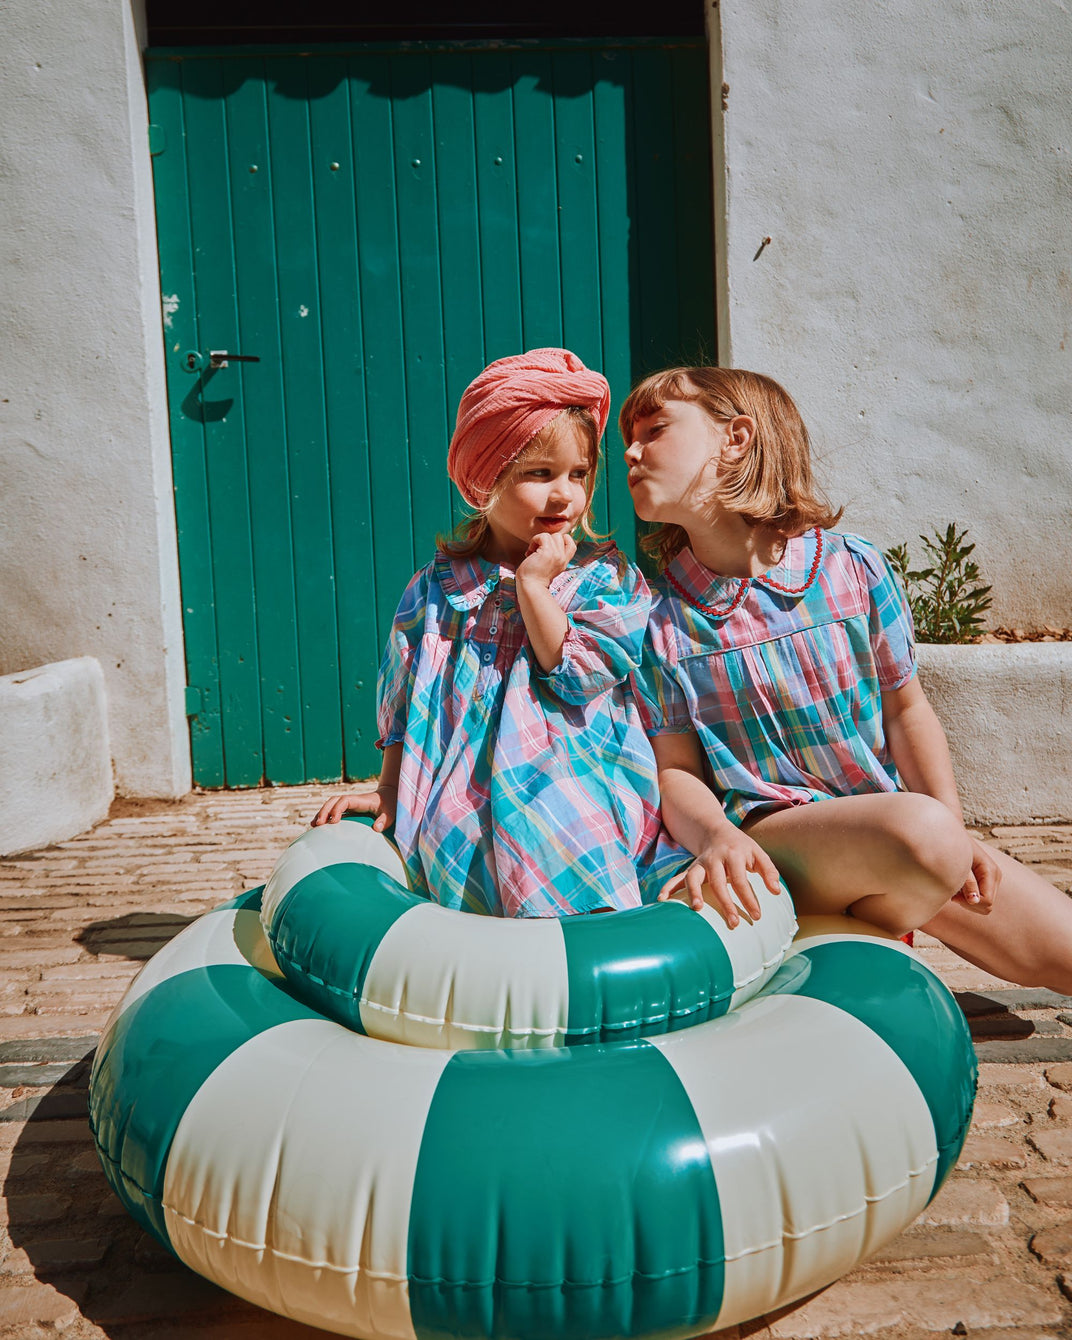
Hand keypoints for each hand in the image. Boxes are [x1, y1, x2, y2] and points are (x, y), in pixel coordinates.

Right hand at [312, 787, 396, 833]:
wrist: (389, 797)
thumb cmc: (390, 806)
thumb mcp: (391, 813)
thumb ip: (385, 820)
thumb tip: (376, 828)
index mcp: (361, 800)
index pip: (345, 801)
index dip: (337, 809)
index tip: (334, 821)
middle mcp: (352, 800)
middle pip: (334, 801)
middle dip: (324, 811)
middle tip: (318, 824)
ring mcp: (349, 804)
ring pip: (331, 804)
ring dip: (322, 813)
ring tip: (313, 825)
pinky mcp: (348, 809)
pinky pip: (333, 810)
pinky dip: (325, 816)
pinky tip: (318, 826)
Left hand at [516, 532, 576, 586]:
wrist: (530, 587)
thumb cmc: (534, 579)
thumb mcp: (548, 568)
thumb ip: (552, 557)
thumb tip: (545, 544)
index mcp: (563, 563)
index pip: (572, 545)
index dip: (561, 541)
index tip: (549, 547)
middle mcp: (562, 559)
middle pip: (561, 537)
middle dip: (548, 540)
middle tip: (538, 550)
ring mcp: (556, 555)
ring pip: (553, 535)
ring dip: (540, 540)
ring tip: (533, 551)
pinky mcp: (547, 553)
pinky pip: (543, 536)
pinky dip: (535, 540)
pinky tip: (530, 552)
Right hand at [658, 825, 781, 927]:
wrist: (717, 831)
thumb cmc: (741, 847)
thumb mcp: (758, 853)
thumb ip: (769, 871)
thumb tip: (776, 892)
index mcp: (733, 854)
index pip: (741, 879)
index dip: (748, 898)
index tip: (756, 916)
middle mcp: (714, 859)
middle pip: (718, 882)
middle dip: (725, 903)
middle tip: (734, 923)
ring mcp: (700, 864)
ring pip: (693, 877)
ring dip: (694, 892)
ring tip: (697, 909)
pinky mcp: (691, 869)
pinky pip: (677, 878)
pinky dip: (669, 888)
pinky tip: (662, 900)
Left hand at [953, 837, 999, 913]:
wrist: (953, 836)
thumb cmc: (953, 849)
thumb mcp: (959, 866)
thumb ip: (967, 882)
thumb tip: (974, 900)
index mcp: (990, 871)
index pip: (987, 901)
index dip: (970, 903)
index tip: (954, 896)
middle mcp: (995, 876)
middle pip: (987, 906)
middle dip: (969, 903)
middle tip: (954, 893)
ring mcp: (993, 879)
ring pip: (985, 905)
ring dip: (969, 902)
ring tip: (956, 889)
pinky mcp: (988, 881)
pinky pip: (982, 899)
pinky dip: (969, 898)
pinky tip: (959, 888)